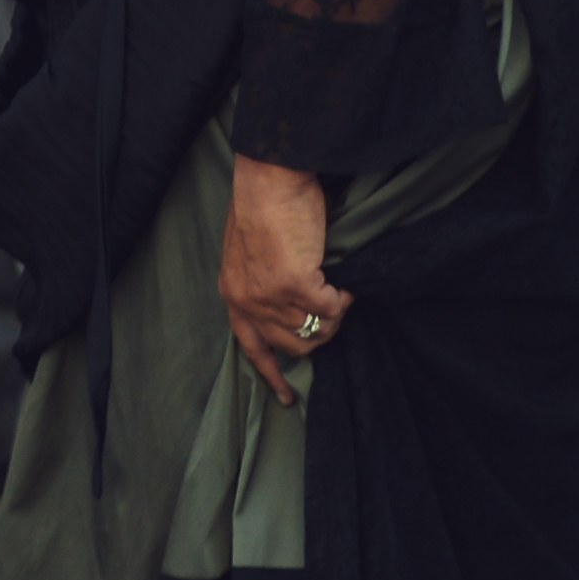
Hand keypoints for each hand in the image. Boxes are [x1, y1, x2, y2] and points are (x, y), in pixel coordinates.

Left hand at [219, 155, 344, 403]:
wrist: (269, 180)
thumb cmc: (264, 207)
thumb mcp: (251, 253)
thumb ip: (263, 283)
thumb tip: (292, 304)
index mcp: (234, 295)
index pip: (251, 348)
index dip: (271, 375)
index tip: (287, 399)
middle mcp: (247, 302)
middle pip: (292, 345)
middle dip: (320, 335)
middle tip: (334, 312)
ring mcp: (270, 296)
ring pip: (316, 330)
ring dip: (334, 315)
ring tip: (340, 293)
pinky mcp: (295, 285)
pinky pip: (331, 308)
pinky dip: (343, 300)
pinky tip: (344, 285)